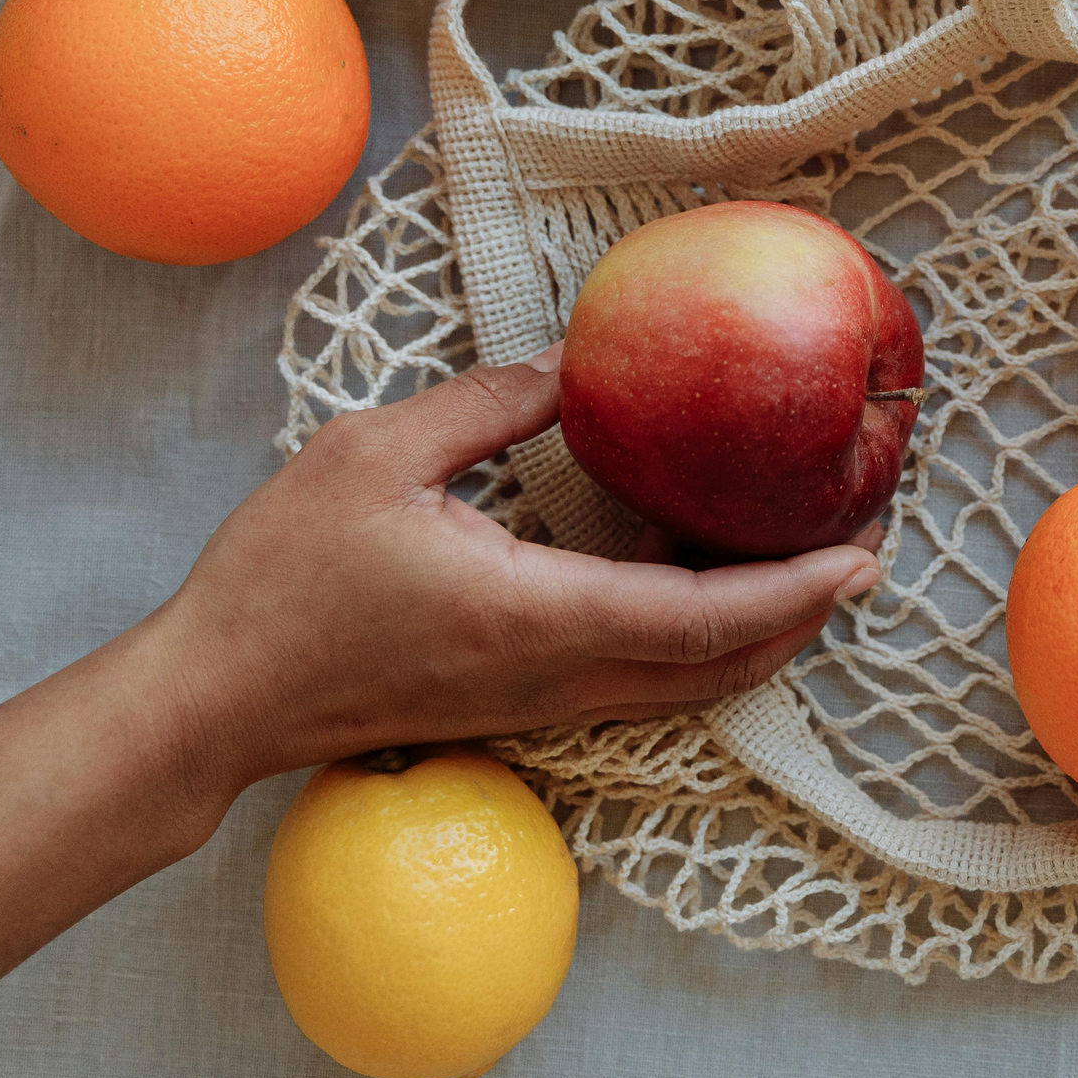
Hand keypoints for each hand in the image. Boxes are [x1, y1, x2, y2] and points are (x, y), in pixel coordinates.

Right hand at [137, 342, 880, 792]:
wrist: (213, 698)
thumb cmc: (282, 577)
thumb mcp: (378, 452)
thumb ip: (486, 405)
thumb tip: (569, 369)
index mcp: (537, 616)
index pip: (702, 618)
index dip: (794, 590)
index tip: (862, 555)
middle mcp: (555, 677)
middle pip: (719, 667)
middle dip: (805, 616)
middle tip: (864, 552)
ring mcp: (536, 704)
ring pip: (683, 686)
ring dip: (757, 636)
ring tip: (807, 570)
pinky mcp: (513, 708)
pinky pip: (637, 684)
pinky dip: (696, 645)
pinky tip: (696, 587)